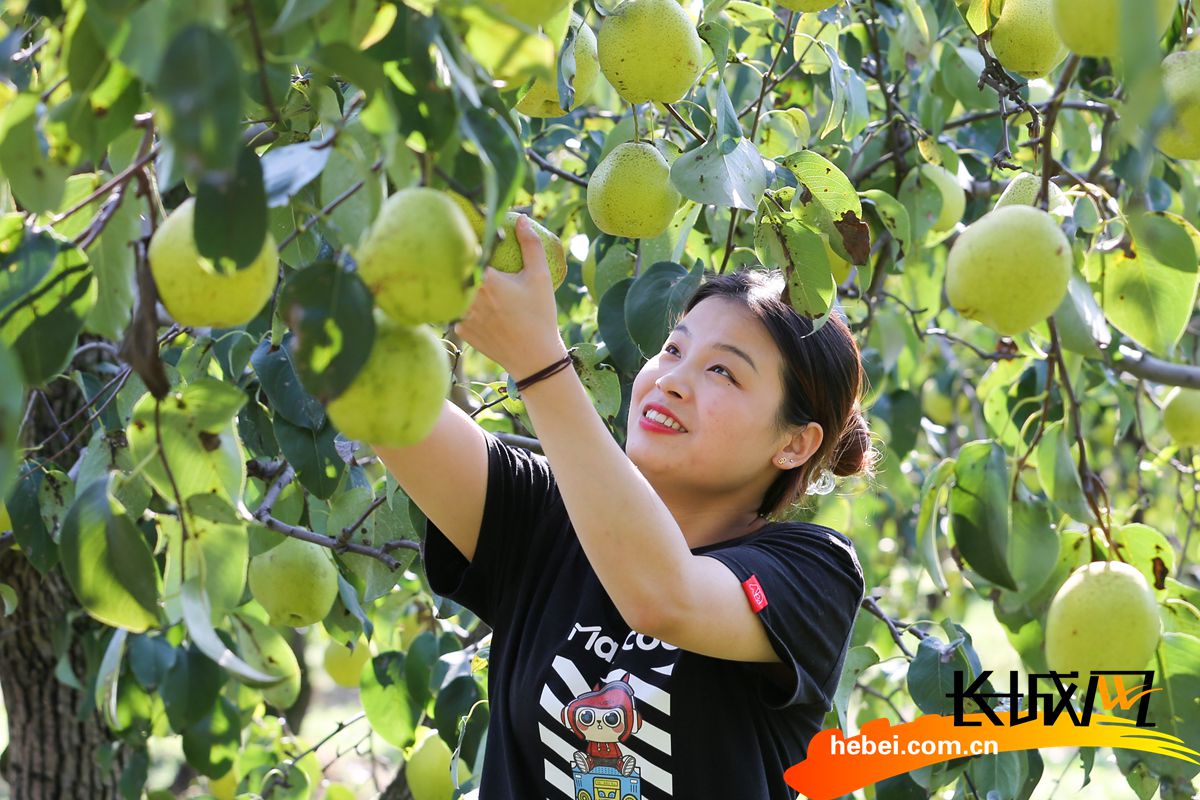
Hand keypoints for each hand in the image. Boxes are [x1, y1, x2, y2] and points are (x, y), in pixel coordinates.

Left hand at [452, 214, 567, 379]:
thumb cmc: (540, 316)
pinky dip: (464, 305)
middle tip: (466, 253)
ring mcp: (461, 316)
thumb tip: (523, 220)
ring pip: (454, 291)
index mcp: (486, 280)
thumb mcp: (540, 277)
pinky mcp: (461, 330)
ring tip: (466, 277)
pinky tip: (477, 306)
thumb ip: (531, 245)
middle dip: (460, 261)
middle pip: (455, 270)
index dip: (466, 238)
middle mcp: (468, 297)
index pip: (467, 250)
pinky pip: (457, 310)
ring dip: (460, 284)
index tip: (469, 231)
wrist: (535, 359)